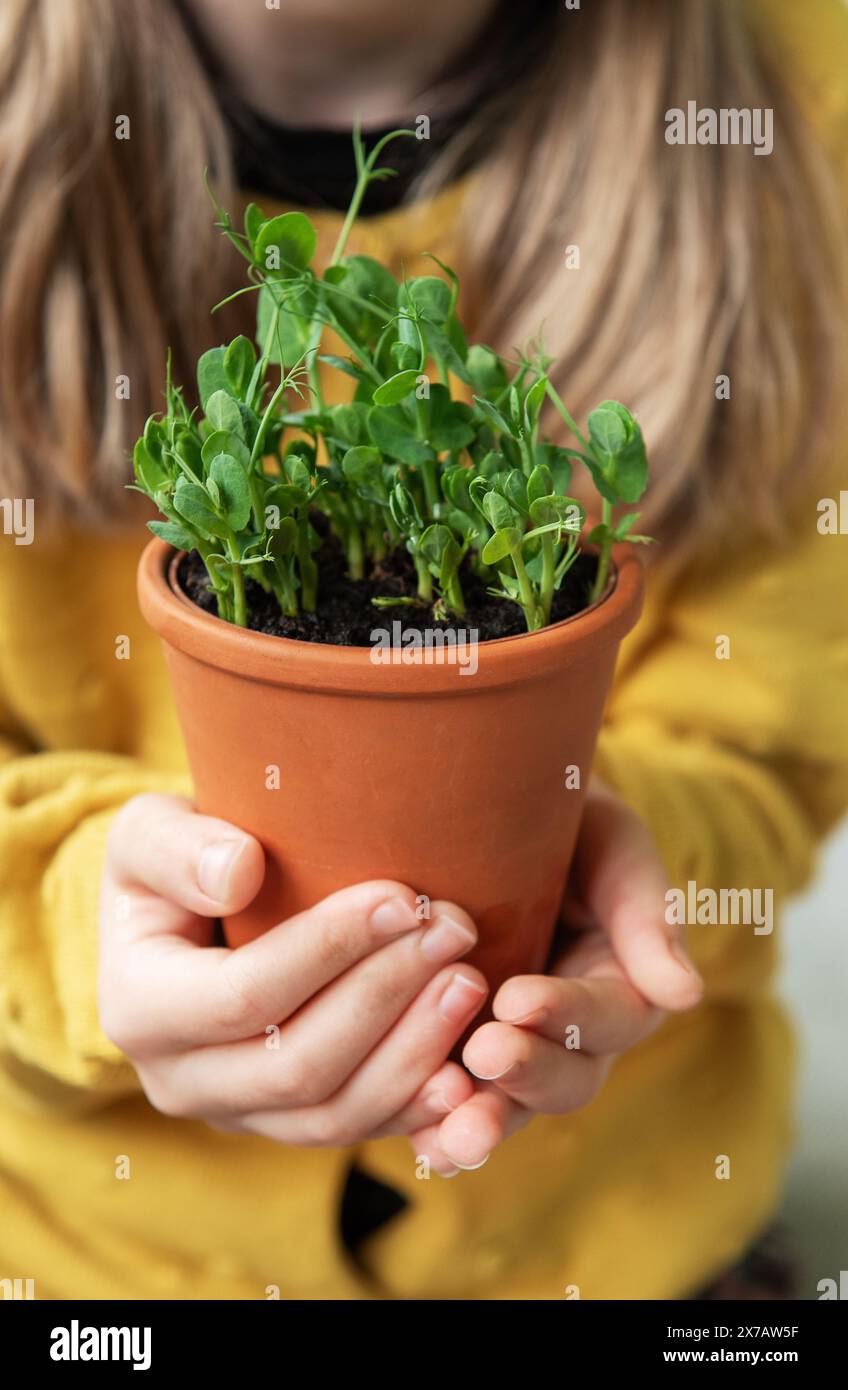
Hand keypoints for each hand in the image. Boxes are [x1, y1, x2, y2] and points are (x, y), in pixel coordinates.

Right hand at [98, 794, 486, 1145]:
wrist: (185, 916)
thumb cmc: (176, 861)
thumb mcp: (149, 832)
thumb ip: (179, 848)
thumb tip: (237, 873)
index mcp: (137, 1009)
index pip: (247, 994)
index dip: (330, 949)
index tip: (403, 897)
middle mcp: (178, 1080)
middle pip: (296, 1064)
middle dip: (386, 996)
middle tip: (455, 930)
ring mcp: (235, 1114)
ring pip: (332, 1114)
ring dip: (412, 1051)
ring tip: (470, 982)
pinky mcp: (285, 1126)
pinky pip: (357, 1133)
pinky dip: (416, 1107)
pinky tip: (467, 1068)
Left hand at [407, 780, 703, 1173]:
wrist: (482, 805)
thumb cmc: (559, 814)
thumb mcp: (609, 840)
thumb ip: (645, 909)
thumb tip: (685, 995)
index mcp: (620, 982)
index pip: (608, 1015)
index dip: (567, 1014)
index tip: (518, 998)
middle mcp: (573, 1032)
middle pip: (567, 1079)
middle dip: (527, 1075)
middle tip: (485, 1053)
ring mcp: (518, 1049)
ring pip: (514, 1106)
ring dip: (485, 1123)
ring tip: (449, 1136)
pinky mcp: (460, 1057)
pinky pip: (457, 1107)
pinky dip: (441, 1130)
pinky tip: (421, 1143)